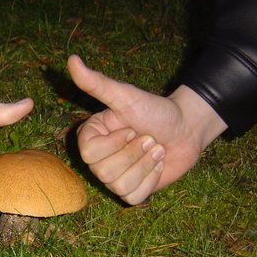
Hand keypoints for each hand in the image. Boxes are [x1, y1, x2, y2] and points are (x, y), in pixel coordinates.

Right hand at [67, 55, 226, 204]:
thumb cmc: (155, 110)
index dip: (115, 143)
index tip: (131, 127)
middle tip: (147, 137)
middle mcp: (98, 160)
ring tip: (154, 149)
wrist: (185, 128)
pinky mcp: (132, 192)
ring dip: (145, 165)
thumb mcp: (125, 96)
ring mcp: (114, 179)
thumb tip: (71, 59)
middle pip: (104, 172)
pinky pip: (134, 197)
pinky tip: (156, 165)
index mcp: (90, 138)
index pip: (89, 154)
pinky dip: (151, 180)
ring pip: (119, 186)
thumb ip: (96, 83)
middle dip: (134, 153)